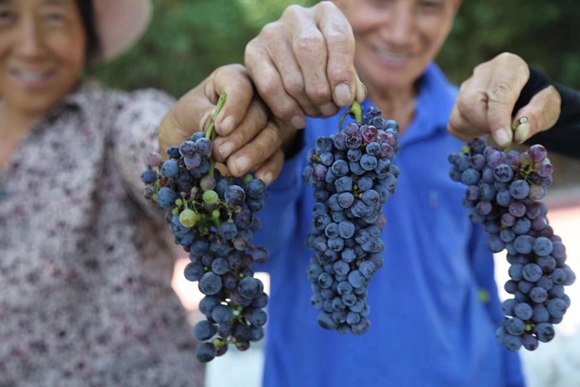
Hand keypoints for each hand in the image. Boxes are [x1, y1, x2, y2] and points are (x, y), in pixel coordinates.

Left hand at [158, 64, 295, 184]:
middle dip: (241, 135)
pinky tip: (259, 179)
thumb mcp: (184, 114)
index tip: (221, 128)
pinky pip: (278, 156)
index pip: (241, 87)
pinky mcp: (273, 146)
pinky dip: (270, 168)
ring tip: (234, 169)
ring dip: (255, 153)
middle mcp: (255, 97)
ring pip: (272, 134)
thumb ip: (198, 115)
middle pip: (260, 112)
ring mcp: (268, 122)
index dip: (234, 107)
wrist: (186, 146)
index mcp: (231, 80)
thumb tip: (213, 122)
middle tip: (221, 154)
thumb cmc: (185, 122)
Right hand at [245, 1, 366, 128]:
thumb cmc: (325, 66)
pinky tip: (298, 119)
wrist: (292, 63)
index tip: (344, 99)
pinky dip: (286, 109)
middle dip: (322, 91)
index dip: (342, 73)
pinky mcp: (253, 52)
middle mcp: (296, 16)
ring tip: (317, 113)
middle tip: (330, 110)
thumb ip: (349, 82)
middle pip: (310, 52)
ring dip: (307, 104)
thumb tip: (348, 98)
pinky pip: (269, 87)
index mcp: (326, 14)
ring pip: (291, 77)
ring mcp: (271, 32)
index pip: (337, 38)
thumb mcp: (342, 68)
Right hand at [448, 52, 560, 146]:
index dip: (498, 121)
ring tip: (495, 128)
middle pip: (469, 104)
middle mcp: (482, 73)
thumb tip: (518, 133)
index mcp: (508, 67)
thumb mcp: (549, 106)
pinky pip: (454, 124)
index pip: (496, 95)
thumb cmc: (538, 99)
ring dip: (476, 130)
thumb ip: (536, 117)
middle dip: (485, 125)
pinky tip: (483, 130)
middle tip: (504, 133)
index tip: (505, 140)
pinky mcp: (457, 101)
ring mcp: (466, 87)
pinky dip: (467, 132)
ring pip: (458, 115)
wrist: (527, 94)